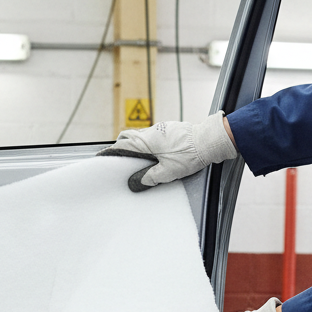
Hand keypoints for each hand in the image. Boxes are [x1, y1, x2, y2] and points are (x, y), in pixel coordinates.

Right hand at [98, 113, 237, 190]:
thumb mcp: (168, 172)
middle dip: (120, 147)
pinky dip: (147, 143)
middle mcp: (151, 132)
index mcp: (146, 142)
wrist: (210, 140)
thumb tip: (135, 183)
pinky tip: (153, 154)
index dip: (110, 152)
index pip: (121, 146)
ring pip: (140, 135)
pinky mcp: (170, 129)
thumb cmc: (190, 155)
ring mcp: (161, 129)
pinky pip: (152, 135)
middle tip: (117, 159)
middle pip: (128, 137)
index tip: (101, 157)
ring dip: (135, 145)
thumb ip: (150, 177)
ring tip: (135, 159)